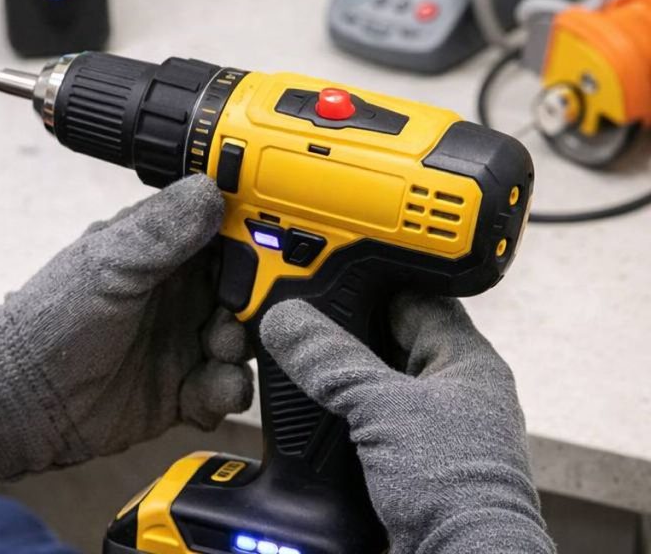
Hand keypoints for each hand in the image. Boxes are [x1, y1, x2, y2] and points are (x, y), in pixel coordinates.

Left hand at [0, 175, 252, 478]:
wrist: (25, 396)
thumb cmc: (53, 320)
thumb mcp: (109, 263)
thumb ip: (163, 230)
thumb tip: (212, 189)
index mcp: (166, 252)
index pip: (229, 236)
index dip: (256, 244)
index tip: (271, 255)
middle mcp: (182, 295)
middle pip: (249, 294)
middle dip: (254, 307)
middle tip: (233, 317)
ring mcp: (185, 343)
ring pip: (244, 343)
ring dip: (240, 351)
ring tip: (217, 354)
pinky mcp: (185, 391)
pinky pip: (227, 389)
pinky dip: (226, 391)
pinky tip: (207, 391)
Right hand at [260, 295, 552, 553]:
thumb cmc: (455, 488)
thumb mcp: (381, 408)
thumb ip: (332, 362)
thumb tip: (288, 321)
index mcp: (464, 361)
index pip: (417, 297)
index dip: (375, 278)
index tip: (331, 265)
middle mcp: (451, 388)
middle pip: (390, 338)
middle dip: (347, 327)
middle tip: (300, 308)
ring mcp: (431, 424)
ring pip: (376, 379)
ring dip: (340, 372)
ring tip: (297, 350)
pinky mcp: (409, 458)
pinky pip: (368, 417)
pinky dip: (340, 409)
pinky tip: (312, 404)